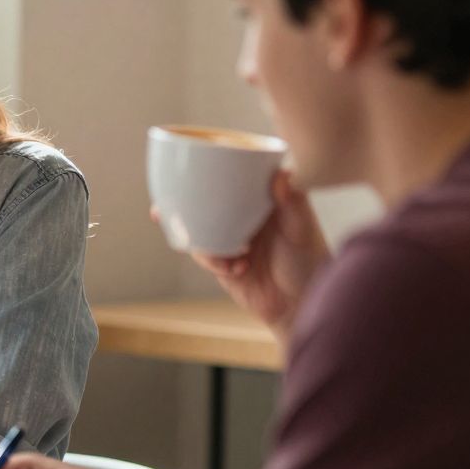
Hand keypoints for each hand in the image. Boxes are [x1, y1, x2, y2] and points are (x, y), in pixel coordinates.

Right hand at [172, 170, 328, 334]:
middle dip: (180, 205)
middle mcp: (241, 218)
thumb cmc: (309, 261)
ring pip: (199, 232)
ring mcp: (230, 241)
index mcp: (258, 202)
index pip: (229, 182)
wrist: (302, 303)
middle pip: (204, 206)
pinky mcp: (224, 265)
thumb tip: (282, 173)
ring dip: (197, 237)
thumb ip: (293, 202)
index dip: (207, 173)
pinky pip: (207, 258)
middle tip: (160, 207)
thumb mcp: (302, 228)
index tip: (188, 165)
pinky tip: (237, 268)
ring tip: (209, 246)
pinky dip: (215, 261)